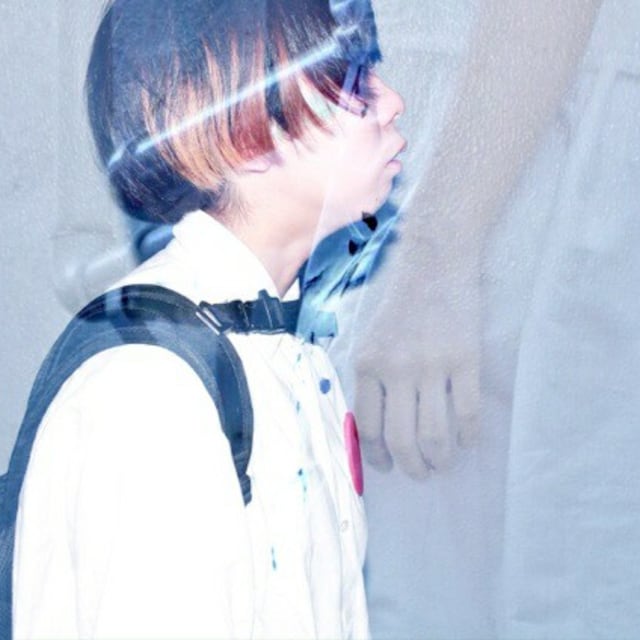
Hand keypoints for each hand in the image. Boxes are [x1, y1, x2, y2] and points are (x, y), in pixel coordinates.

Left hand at [330, 242, 481, 479]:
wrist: (435, 267)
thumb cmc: (400, 308)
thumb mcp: (370, 342)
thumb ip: (370, 383)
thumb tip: (372, 433)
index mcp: (368, 366)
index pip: (368, 427)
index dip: (377, 456)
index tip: (386, 467)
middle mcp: (396, 369)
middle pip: (402, 439)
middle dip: (411, 468)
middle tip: (420, 475)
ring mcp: (432, 365)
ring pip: (435, 434)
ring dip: (440, 459)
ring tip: (443, 463)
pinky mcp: (465, 359)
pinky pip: (467, 413)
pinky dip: (469, 437)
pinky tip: (469, 441)